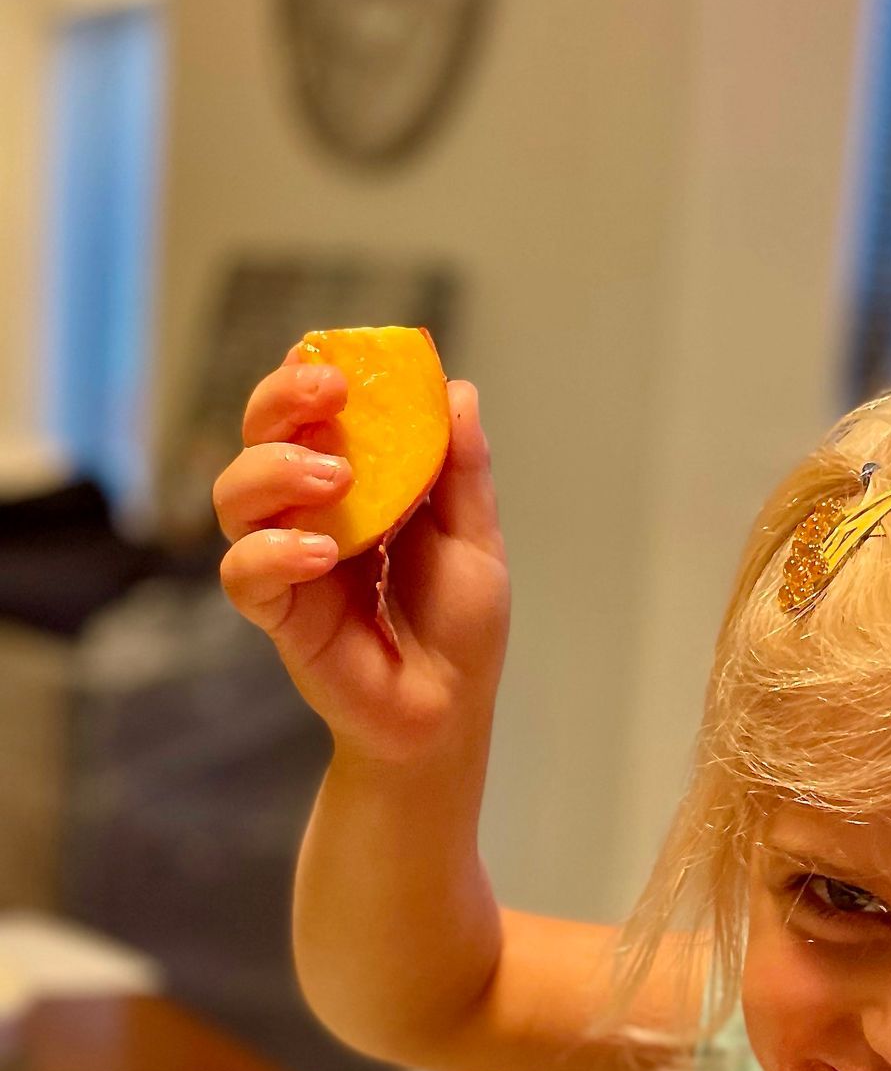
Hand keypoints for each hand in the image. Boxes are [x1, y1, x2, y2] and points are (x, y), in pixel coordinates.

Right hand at [213, 350, 510, 764]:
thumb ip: (461, 472)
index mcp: (354, 488)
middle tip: (326, 390)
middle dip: (280, 402)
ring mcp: (286, 563)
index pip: (310, 416)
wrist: (447, 713)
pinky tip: (321, 554)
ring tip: (332, 478)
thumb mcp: (474, 542)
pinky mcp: (277, 615)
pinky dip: (273, 553)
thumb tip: (459, 390)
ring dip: (275, 471)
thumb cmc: (458, 629)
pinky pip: (244, 572)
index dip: (308, 378)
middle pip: (260, 438)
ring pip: (235, 496)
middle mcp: (308, 515)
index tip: (336, 358)